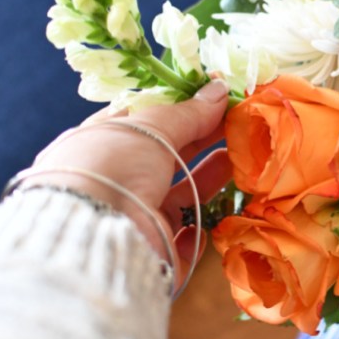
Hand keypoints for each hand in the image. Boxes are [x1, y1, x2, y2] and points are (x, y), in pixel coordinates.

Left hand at [28, 79, 232, 290]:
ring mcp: (135, 216)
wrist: (95, 236)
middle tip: (238, 120)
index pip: (145, 122)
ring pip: (182, 194)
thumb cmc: (112, 166)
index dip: (181, 108)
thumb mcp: (151, 126)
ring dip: (211, 176)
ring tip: (242, 157)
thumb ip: (188, 112)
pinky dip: (202, 228)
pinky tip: (218, 210)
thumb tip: (218, 89)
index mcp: (103, 144)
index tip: (214, 97)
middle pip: (168, 156)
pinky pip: (185, 237)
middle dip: (203, 138)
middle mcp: (116, 180)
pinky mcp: (153, 249)